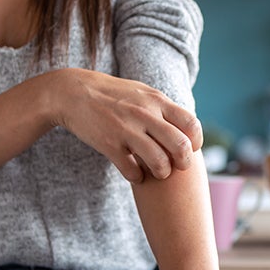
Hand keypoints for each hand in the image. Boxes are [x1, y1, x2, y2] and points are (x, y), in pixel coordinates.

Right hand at [51, 68, 202, 182]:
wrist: (73, 93)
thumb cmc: (112, 95)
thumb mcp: (141, 92)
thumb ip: (164, 108)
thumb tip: (187, 126)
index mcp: (156, 101)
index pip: (190, 124)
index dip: (196, 141)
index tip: (190, 148)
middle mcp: (145, 115)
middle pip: (180, 146)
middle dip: (183, 162)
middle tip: (177, 166)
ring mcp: (126, 130)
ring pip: (159, 162)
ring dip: (162, 172)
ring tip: (157, 172)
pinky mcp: (109, 145)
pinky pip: (132, 171)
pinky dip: (137, 177)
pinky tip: (134, 173)